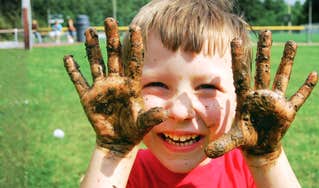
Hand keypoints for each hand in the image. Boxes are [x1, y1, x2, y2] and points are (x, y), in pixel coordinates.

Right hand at [63, 18, 166, 153]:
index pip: (133, 61)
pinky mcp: (88, 97)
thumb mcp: (144, 124)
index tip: (135, 28)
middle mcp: (116, 82)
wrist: (118, 141)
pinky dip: (73, 70)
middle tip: (110, 20)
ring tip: (89, 31)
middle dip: (111, 38)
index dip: (134, 45)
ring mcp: (101, 88)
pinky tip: (68, 57)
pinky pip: (79, 81)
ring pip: (96, 63)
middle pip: (113, 55)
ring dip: (92, 48)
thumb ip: (152, 117)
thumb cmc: (134, 130)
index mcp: (131, 85)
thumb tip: (164, 113)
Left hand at [205, 30, 317, 158]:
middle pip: (263, 68)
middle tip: (266, 32)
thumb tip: (208, 152)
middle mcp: (261, 94)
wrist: (259, 146)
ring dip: (287, 61)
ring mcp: (275, 100)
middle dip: (264, 51)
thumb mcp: (234, 140)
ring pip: (282, 76)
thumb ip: (223, 143)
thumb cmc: (246, 137)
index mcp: (246, 97)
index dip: (239, 58)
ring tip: (291, 43)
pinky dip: (306, 87)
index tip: (237, 40)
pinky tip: (314, 75)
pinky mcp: (288, 110)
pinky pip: (299, 96)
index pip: (241, 74)